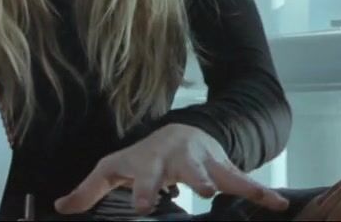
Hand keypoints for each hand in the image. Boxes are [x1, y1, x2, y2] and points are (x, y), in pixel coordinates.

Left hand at [54, 123, 288, 216]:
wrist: (181, 133)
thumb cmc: (143, 156)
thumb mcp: (114, 169)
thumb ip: (90, 190)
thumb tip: (61, 207)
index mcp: (151, 163)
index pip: (145, 178)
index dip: (145, 192)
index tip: (145, 207)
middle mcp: (181, 160)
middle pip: (190, 169)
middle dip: (198, 179)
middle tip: (205, 191)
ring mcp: (206, 163)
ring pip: (222, 172)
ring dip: (235, 183)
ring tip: (250, 197)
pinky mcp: (226, 168)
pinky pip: (246, 181)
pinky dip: (263, 192)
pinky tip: (280, 203)